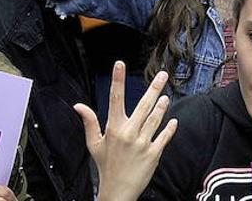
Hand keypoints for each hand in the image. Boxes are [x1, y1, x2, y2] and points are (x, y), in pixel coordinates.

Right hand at [73, 62, 177, 200]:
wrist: (118, 189)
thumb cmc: (105, 165)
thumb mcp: (93, 143)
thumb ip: (89, 122)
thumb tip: (78, 105)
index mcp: (114, 127)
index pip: (115, 98)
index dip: (117, 80)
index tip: (120, 64)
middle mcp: (130, 132)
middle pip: (144, 105)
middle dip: (154, 88)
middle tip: (162, 74)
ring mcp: (143, 143)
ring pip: (156, 119)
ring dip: (162, 106)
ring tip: (166, 95)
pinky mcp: (154, 154)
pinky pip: (163, 137)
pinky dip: (169, 128)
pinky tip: (172, 120)